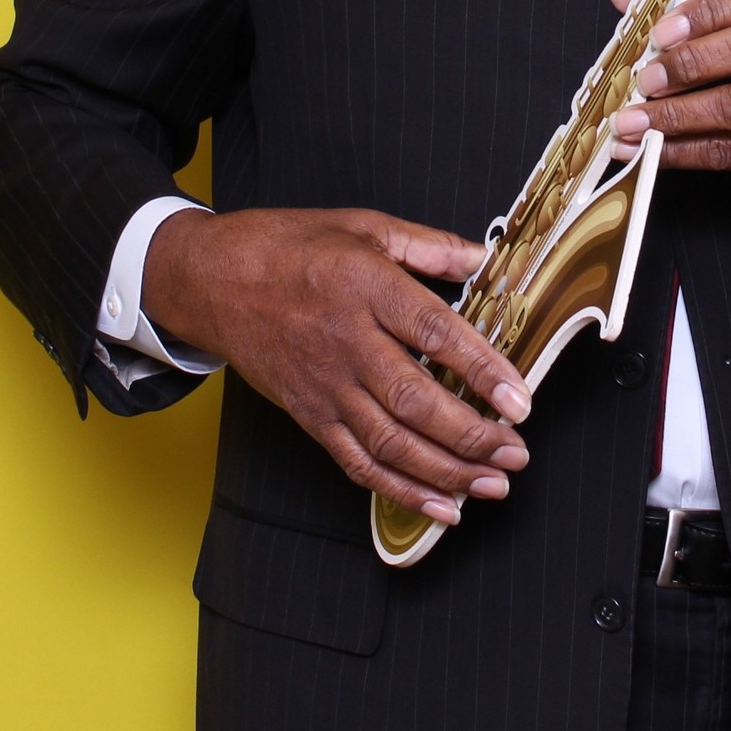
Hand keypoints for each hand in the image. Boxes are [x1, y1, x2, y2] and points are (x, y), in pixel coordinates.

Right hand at [140, 208, 532, 525]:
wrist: (211, 280)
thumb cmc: (287, 247)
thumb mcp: (363, 226)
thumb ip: (429, 245)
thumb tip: (483, 257)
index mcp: (366, 287)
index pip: (434, 332)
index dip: (480, 369)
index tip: (519, 399)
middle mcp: (347, 342)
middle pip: (415, 402)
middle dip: (472, 436)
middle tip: (516, 453)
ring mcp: (327, 386)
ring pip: (390, 442)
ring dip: (446, 472)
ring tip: (493, 484)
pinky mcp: (310, 415)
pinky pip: (357, 463)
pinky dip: (401, 490)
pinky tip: (441, 505)